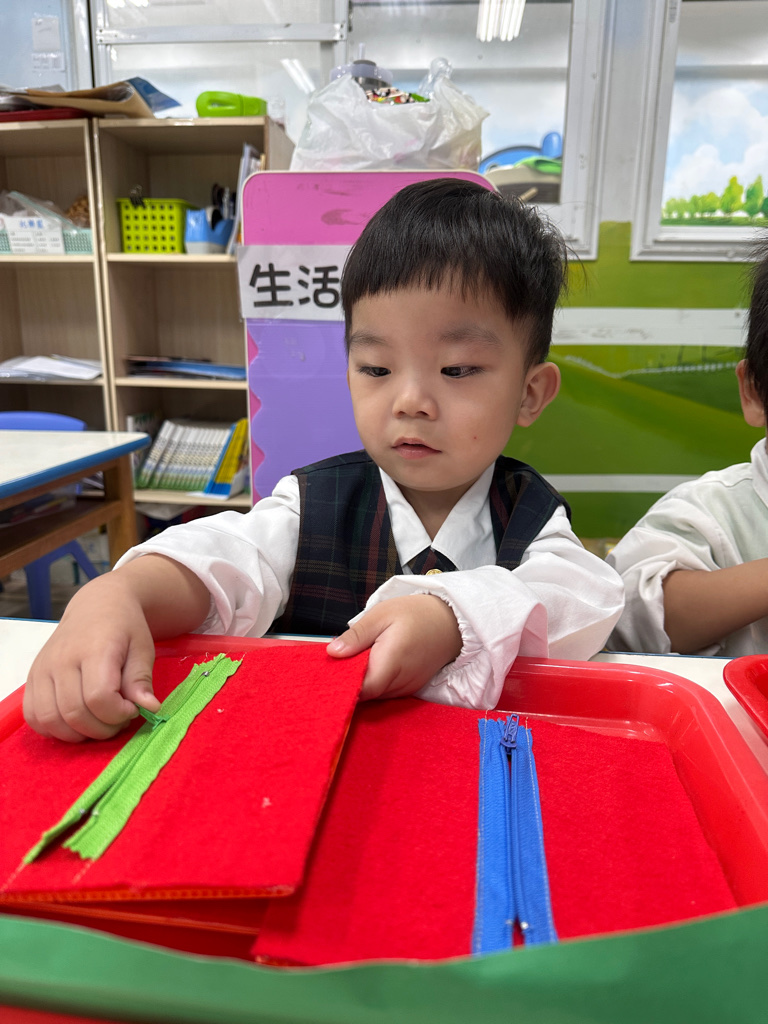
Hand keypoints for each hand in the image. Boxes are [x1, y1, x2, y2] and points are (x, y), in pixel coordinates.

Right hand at [24, 572, 159, 742]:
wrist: (96, 606)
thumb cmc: (124, 628)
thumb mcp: (143, 648)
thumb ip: (141, 679)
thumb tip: (149, 708)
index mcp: (94, 648)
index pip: (98, 697)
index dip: (119, 713)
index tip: (132, 708)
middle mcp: (62, 659)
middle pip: (75, 713)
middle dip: (103, 728)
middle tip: (118, 719)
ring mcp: (42, 669)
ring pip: (51, 720)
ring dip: (78, 733)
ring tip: (99, 721)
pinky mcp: (32, 678)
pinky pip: (34, 717)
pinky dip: (54, 729)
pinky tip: (75, 722)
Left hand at [326, 594, 461, 699]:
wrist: (452, 620)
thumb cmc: (416, 614)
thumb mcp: (381, 614)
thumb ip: (357, 636)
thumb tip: (332, 652)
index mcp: (391, 662)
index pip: (361, 690)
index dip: (343, 685)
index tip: (329, 673)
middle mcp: (401, 681)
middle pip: (367, 694)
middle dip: (350, 683)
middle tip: (338, 663)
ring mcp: (408, 687)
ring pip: (376, 695)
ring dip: (364, 682)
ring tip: (357, 660)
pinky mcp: (412, 688)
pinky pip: (387, 692)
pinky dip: (376, 682)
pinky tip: (372, 665)